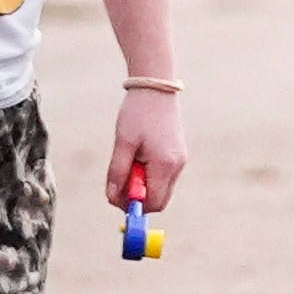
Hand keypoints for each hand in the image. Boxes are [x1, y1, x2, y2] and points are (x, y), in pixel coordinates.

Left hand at [109, 82, 187, 213]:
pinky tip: (138, 157)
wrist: (156, 88)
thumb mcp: (123, 143)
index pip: (153, 203)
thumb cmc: (137, 113)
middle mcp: (177, 166)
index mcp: (165, 164)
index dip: (133, 206)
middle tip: (119, 181)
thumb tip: (112, 197)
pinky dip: (149, 176)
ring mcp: (180, 161)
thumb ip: (117, 172)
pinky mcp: (178, 156)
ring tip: (129, 162)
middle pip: (158, 200)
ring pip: (161, 189)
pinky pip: (163, 177)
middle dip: (137, 197)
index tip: (115, 195)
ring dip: (142, 185)